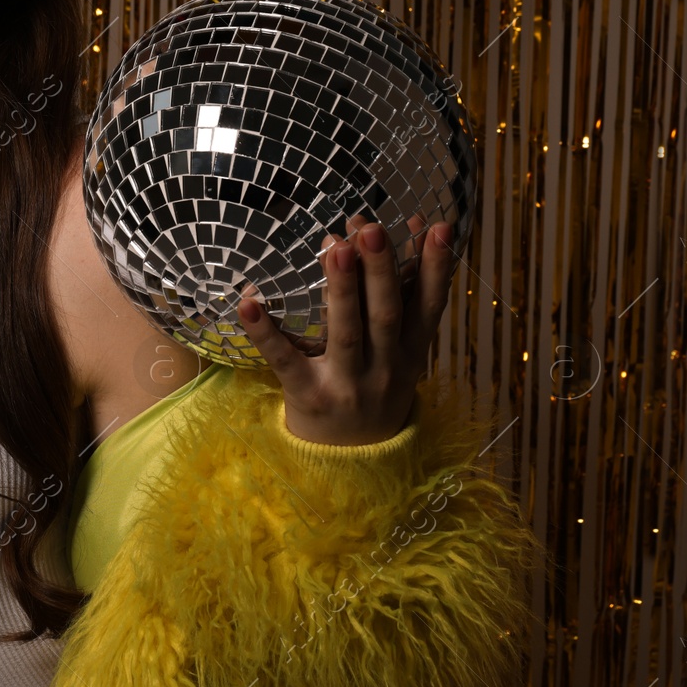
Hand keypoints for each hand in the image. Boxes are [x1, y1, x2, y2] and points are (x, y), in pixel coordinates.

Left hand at [235, 213, 456, 445]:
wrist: (354, 461)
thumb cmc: (375, 384)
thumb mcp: (404, 348)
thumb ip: (408, 292)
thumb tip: (418, 225)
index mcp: (412, 352)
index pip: (429, 305)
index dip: (436, 267)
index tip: (438, 227)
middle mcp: (385, 368)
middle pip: (385, 314)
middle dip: (381, 269)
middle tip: (371, 228)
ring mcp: (347, 384)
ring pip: (345, 332)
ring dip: (341, 288)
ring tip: (334, 246)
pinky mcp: (308, 397)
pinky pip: (284, 361)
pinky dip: (265, 333)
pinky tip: (248, 304)